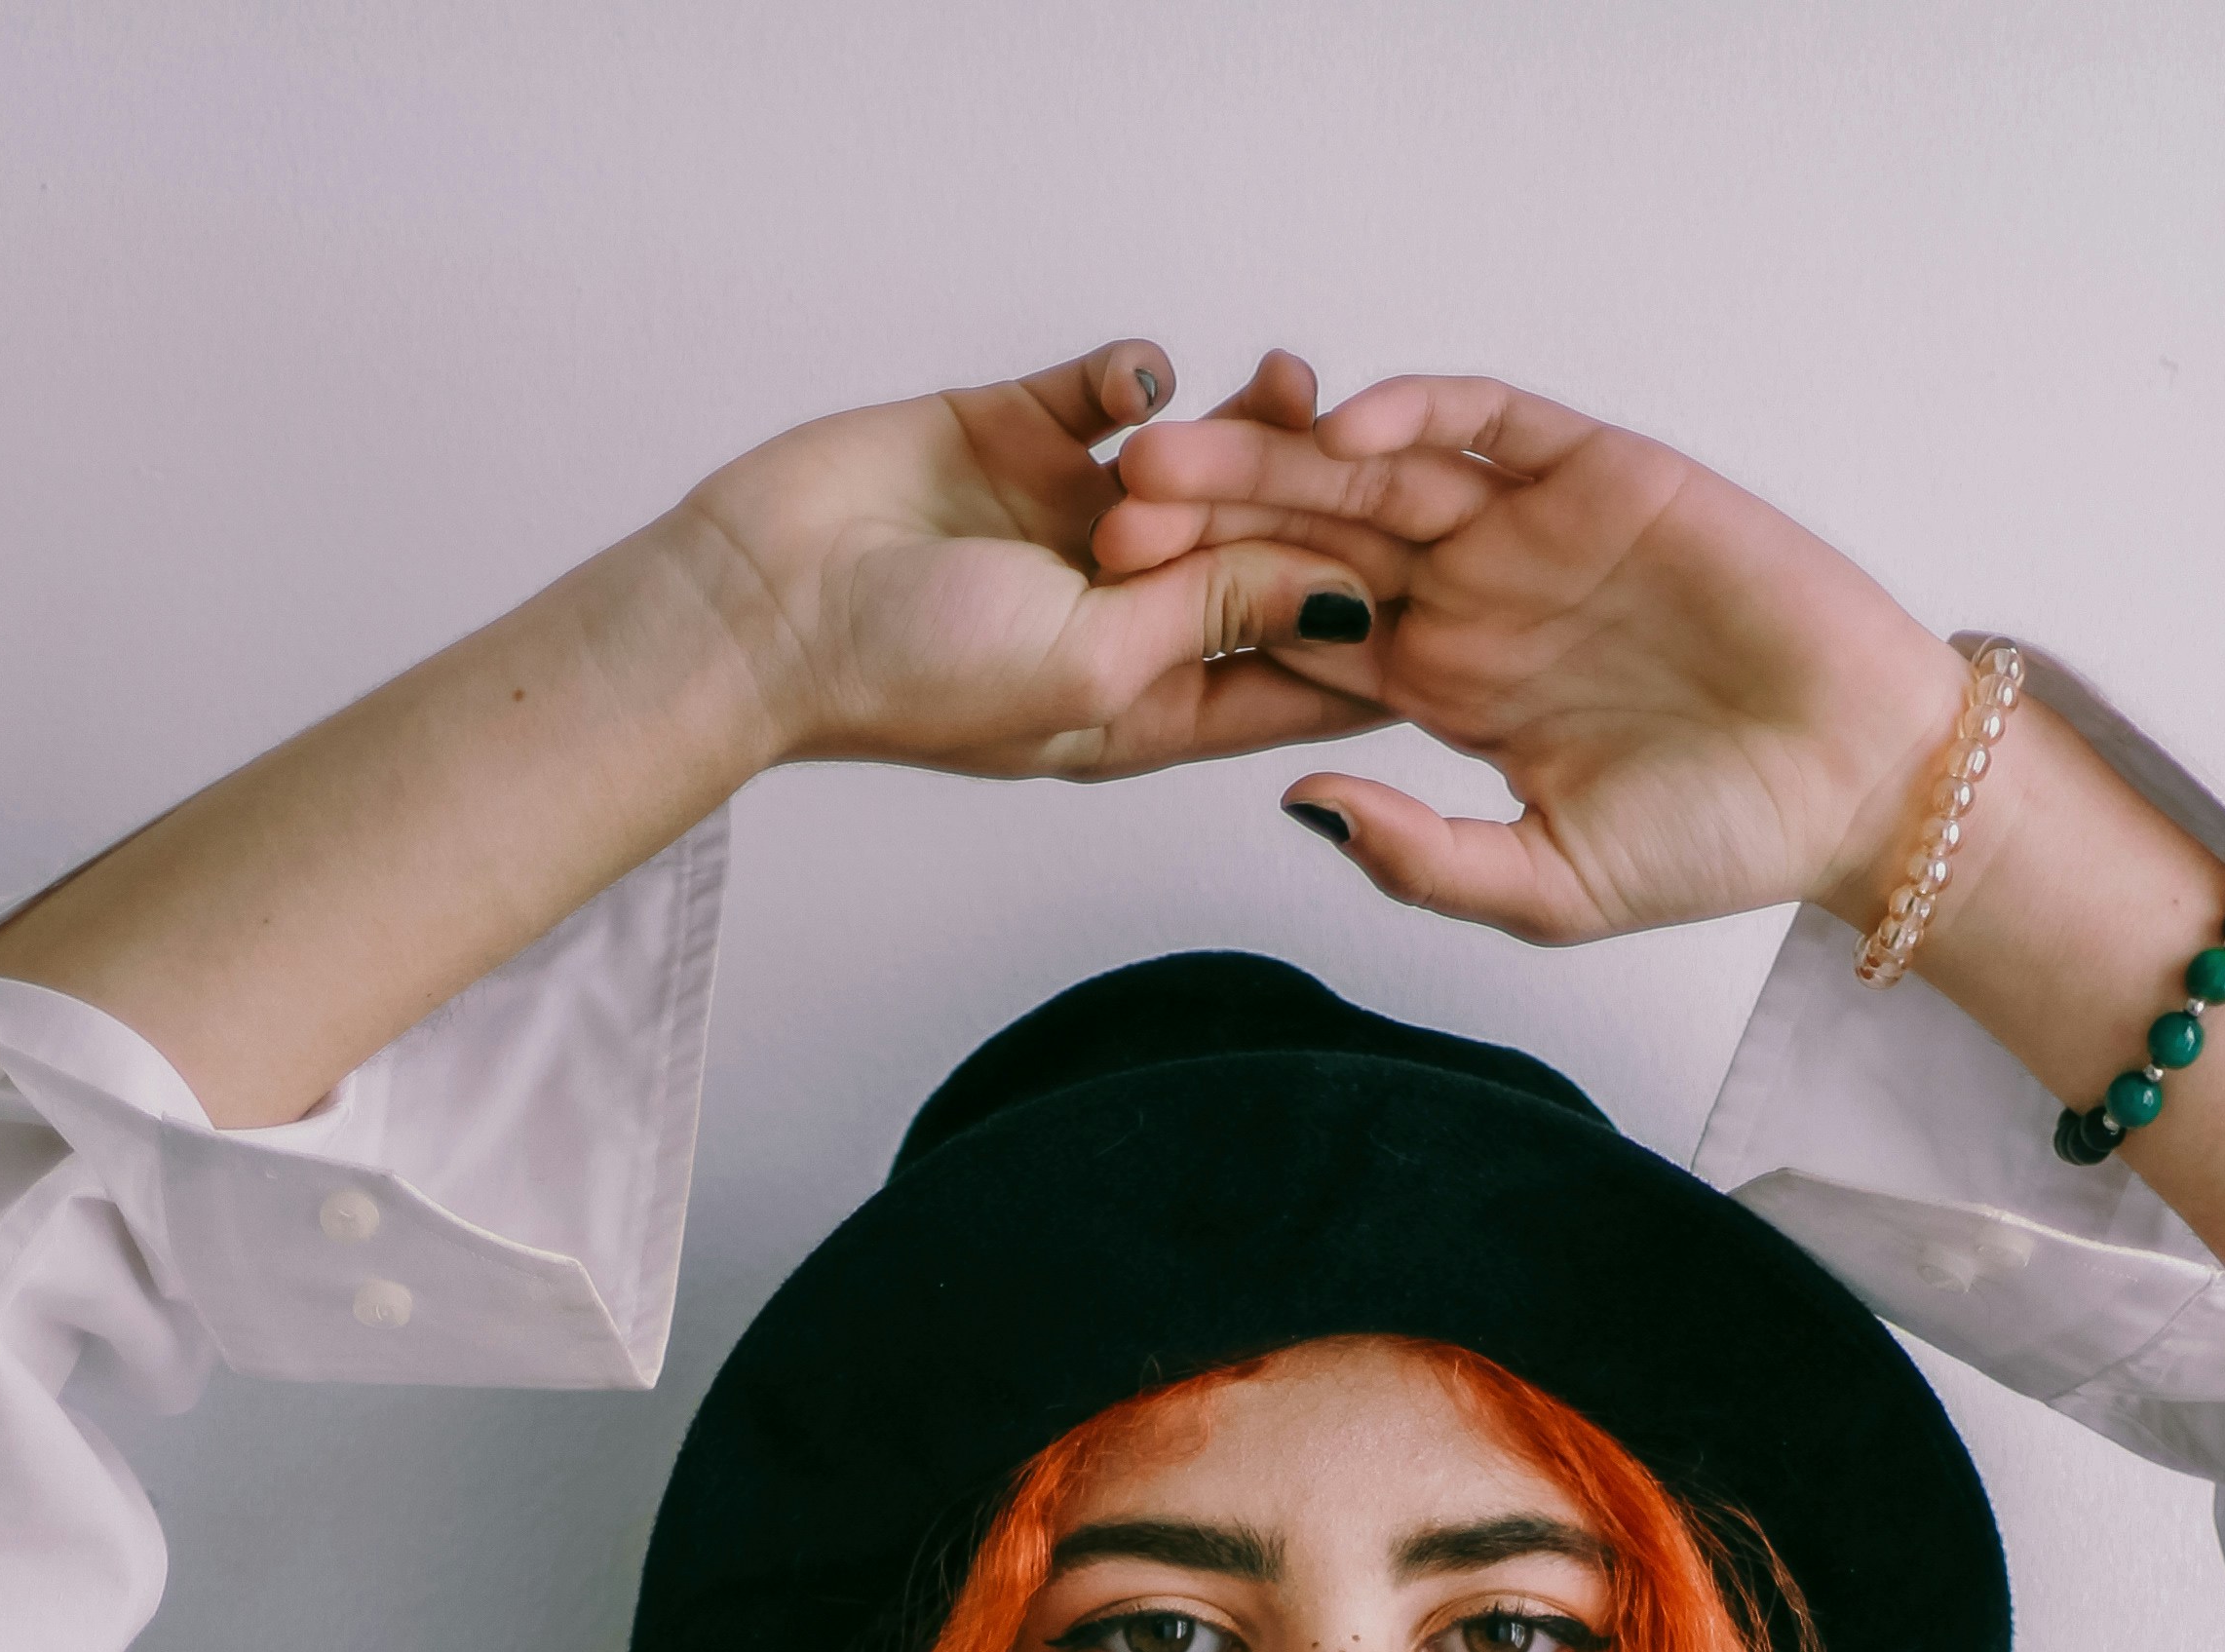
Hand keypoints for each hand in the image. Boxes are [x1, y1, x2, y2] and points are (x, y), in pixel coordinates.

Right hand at [658, 341, 1388, 785]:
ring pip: (1200, 467)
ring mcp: (1071, 522)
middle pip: (1256, 558)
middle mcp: (1122, 612)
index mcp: (1147, 702)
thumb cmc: (912, 674)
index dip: (1372, 643)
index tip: (1460, 610)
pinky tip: (1141, 382)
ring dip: (1245, 428)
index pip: (1288, 674)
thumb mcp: (1095, 664)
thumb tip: (1346, 594)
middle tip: (1393, 459)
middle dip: (1322, 514)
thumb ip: (1218, 617)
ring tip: (1292, 381)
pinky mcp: (1020, 438)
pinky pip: (1109, 392)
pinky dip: (1136, 376)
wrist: (764, 603)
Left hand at [1093, 375, 1969, 937]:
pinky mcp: (1596, 470)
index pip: (1302, 640)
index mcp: (1444, 692)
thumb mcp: (1544, 886)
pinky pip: (1485, 421)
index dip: (1213, 627)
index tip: (1114, 631)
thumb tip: (1294, 801)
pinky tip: (1345, 422)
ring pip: (1379, 471)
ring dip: (1280, 455)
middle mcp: (1471, 599)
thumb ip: (1418, 857)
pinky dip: (1418, 409)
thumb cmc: (1717, 844)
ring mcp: (1528, 530)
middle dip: (1213, 525)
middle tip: (1109, 521)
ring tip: (1180, 455)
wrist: (1851, 785)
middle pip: (1313, 542)